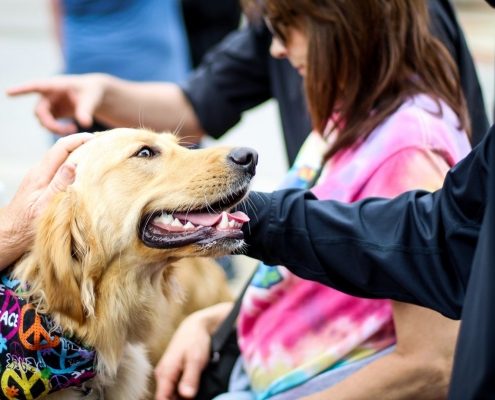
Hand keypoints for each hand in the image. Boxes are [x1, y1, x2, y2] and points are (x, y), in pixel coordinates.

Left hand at [0, 133, 93, 267]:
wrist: (11, 234)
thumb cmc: (27, 225)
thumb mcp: (45, 206)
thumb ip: (58, 185)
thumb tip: (73, 165)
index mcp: (40, 174)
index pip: (61, 148)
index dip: (79, 139)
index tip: (97, 139)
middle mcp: (39, 171)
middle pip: (61, 150)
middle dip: (81, 143)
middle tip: (101, 144)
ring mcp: (40, 177)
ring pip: (61, 158)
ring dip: (78, 153)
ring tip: (96, 154)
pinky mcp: (42, 184)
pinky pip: (60, 168)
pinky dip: (74, 164)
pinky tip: (84, 170)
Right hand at [7, 74, 106, 134]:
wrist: (95, 94)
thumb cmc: (92, 91)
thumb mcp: (91, 99)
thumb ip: (86, 111)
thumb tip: (85, 124)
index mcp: (55, 85)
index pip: (36, 86)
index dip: (22, 90)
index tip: (8, 92)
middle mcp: (48, 94)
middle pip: (40, 111)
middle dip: (50, 124)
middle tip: (67, 131)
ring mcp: (50, 104)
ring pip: (43, 119)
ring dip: (54, 128)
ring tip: (73, 129)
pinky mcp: (54, 112)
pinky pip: (49, 123)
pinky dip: (58, 129)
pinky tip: (72, 129)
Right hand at [155, 303, 232, 399]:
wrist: (196, 326)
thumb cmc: (195, 340)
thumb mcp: (195, 359)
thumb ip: (190, 378)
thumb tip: (186, 396)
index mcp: (165, 374)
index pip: (162, 399)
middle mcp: (163, 376)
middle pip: (167, 398)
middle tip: (195, 397)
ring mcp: (168, 375)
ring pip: (172, 394)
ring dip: (182, 398)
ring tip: (197, 393)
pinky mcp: (174, 373)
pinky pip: (176, 388)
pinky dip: (184, 392)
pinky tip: (194, 391)